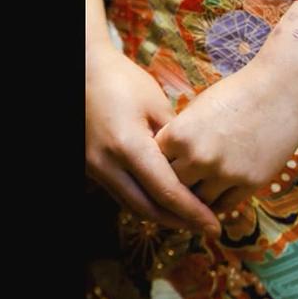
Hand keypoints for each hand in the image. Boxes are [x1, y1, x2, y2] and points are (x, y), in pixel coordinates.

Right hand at [84, 0, 218, 236]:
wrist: (83, 71)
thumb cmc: (123, 80)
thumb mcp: (156, 104)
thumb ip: (175, 139)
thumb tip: (196, 167)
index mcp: (128, 146)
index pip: (166, 191)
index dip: (193, 212)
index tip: (214, 225)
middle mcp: (108, 164)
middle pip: (148, 209)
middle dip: (180, 222)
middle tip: (206, 228)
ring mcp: (96, 169)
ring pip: (133, 206)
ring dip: (162, 216)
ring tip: (191, 218)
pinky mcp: (91, 168)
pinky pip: (122, 194)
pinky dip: (146, 202)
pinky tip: (166, 201)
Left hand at [154, 57, 297, 215]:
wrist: (280, 86)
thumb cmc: (236, 92)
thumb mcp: (197, 109)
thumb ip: (179, 137)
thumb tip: (164, 161)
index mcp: (178, 135)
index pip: (154, 166)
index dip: (157, 170)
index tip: (160, 174)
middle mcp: (198, 157)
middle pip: (173, 187)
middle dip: (175, 188)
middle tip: (176, 192)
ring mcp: (224, 172)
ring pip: (197, 203)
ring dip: (196, 200)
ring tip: (195, 198)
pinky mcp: (250, 182)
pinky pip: (225, 205)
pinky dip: (217, 205)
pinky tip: (216, 197)